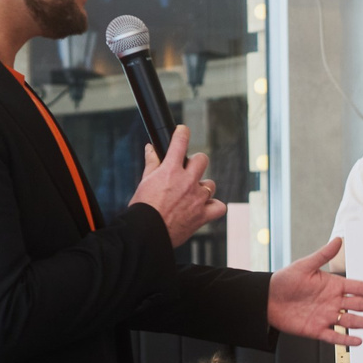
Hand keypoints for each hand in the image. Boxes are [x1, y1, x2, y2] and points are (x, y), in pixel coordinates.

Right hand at [132, 126, 223, 247]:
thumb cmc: (143, 208)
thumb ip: (151, 163)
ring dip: (203, 186)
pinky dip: (214, 206)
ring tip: (191, 194)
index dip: (182, 133)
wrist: (146, 232)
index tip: (183, 130)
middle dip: (196, 161)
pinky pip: (219, 206)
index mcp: (170, 170)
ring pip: (210, 184)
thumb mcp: (144, 181)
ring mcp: (197, 198)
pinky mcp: (203, 215)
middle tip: (188, 170)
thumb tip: (150, 148)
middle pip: (202, 159)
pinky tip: (204, 207)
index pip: (180, 142)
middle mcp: (187, 181)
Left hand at [266, 239, 362, 346]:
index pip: (358, 288)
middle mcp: (332, 301)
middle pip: (360, 305)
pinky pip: (334, 336)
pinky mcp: (316, 329)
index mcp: (333, 285)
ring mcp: (326, 316)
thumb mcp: (304, 265)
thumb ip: (323, 255)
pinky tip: (358, 340)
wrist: (266, 299)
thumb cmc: (283, 281)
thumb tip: (338, 240)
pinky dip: (346, 339)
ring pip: (351, 321)